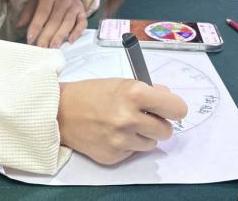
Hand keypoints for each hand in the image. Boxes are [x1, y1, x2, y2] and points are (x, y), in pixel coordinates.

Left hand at [17, 0, 86, 47]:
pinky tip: (70, 41)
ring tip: (53, 47)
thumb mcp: (36, 0)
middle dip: (47, 35)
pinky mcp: (83, 12)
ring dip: (60, 36)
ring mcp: (75, 6)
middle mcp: (63, 0)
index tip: (30, 39)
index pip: (42, 12)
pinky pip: (82, 23)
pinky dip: (77, 32)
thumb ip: (27, 13)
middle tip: (41, 47)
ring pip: (68, 22)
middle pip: (55, 19)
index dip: (36, 26)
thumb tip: (19, 26)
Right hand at [57, 79, 187, 164]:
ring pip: (152, 144)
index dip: (174, 109)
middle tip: (146, 117)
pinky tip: (112, 134)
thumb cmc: (92, 93)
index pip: (176, 109)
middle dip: (159, 124)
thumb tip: (169, 101)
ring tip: (125, 124)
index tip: (170, 109)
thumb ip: (149, 92)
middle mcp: (129, 118)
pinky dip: (127, 144)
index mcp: (135, 94)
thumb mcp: (122, 83)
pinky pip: (133, 152)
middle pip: (167, 131)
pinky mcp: (113, 155)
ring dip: (143, 135)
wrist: (60, 111)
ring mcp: (121, 139)